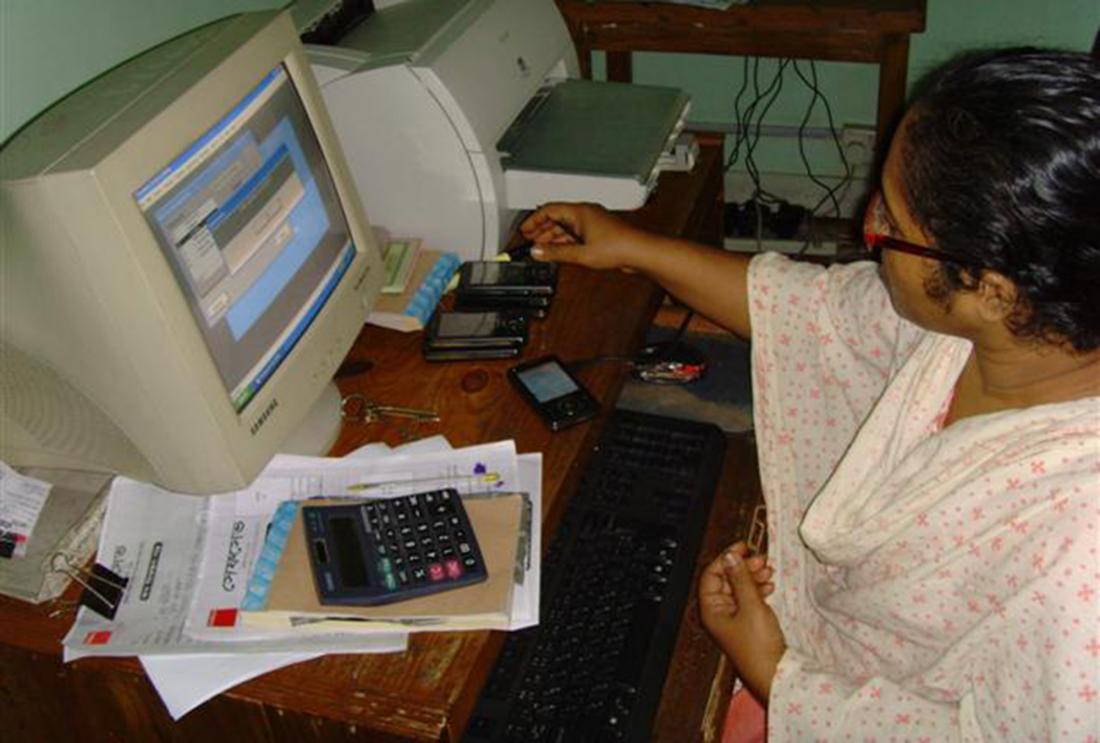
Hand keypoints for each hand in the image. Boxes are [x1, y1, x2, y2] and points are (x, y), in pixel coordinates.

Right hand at [519, 202, 647, 270]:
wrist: (639, 252)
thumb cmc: (618, 246)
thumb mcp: (581, 253)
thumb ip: (556, 252)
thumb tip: (537, 251)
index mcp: (579, 211)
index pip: (548, 209)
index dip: (534, 220)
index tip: (524, 230)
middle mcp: (585, 213)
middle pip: (556, 217)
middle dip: (542, 229)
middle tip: (530, 239)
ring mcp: (592, 223)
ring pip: (566, 226)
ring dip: (553, 236)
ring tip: (542, 247)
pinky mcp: (598, 233)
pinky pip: (575, 233)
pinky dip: (565, 241)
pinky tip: (560, 250)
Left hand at [698, 542, 784, 701]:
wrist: (775, 673)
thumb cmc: (759, 647)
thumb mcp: (751, 605)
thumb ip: (741, 578)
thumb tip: (730, 556)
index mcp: (712, 609)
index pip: (711, 574)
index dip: (726, 558)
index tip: (741, 547)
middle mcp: (719, 613)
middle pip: (725, 580)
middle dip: (742, 567)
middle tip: (760, 559)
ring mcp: (733, 618)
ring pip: (738, 588)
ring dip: (752, 576)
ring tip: (768, 571)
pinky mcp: (746, 623)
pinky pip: (748, 599)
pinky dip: (757, 589)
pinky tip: (769, 586)